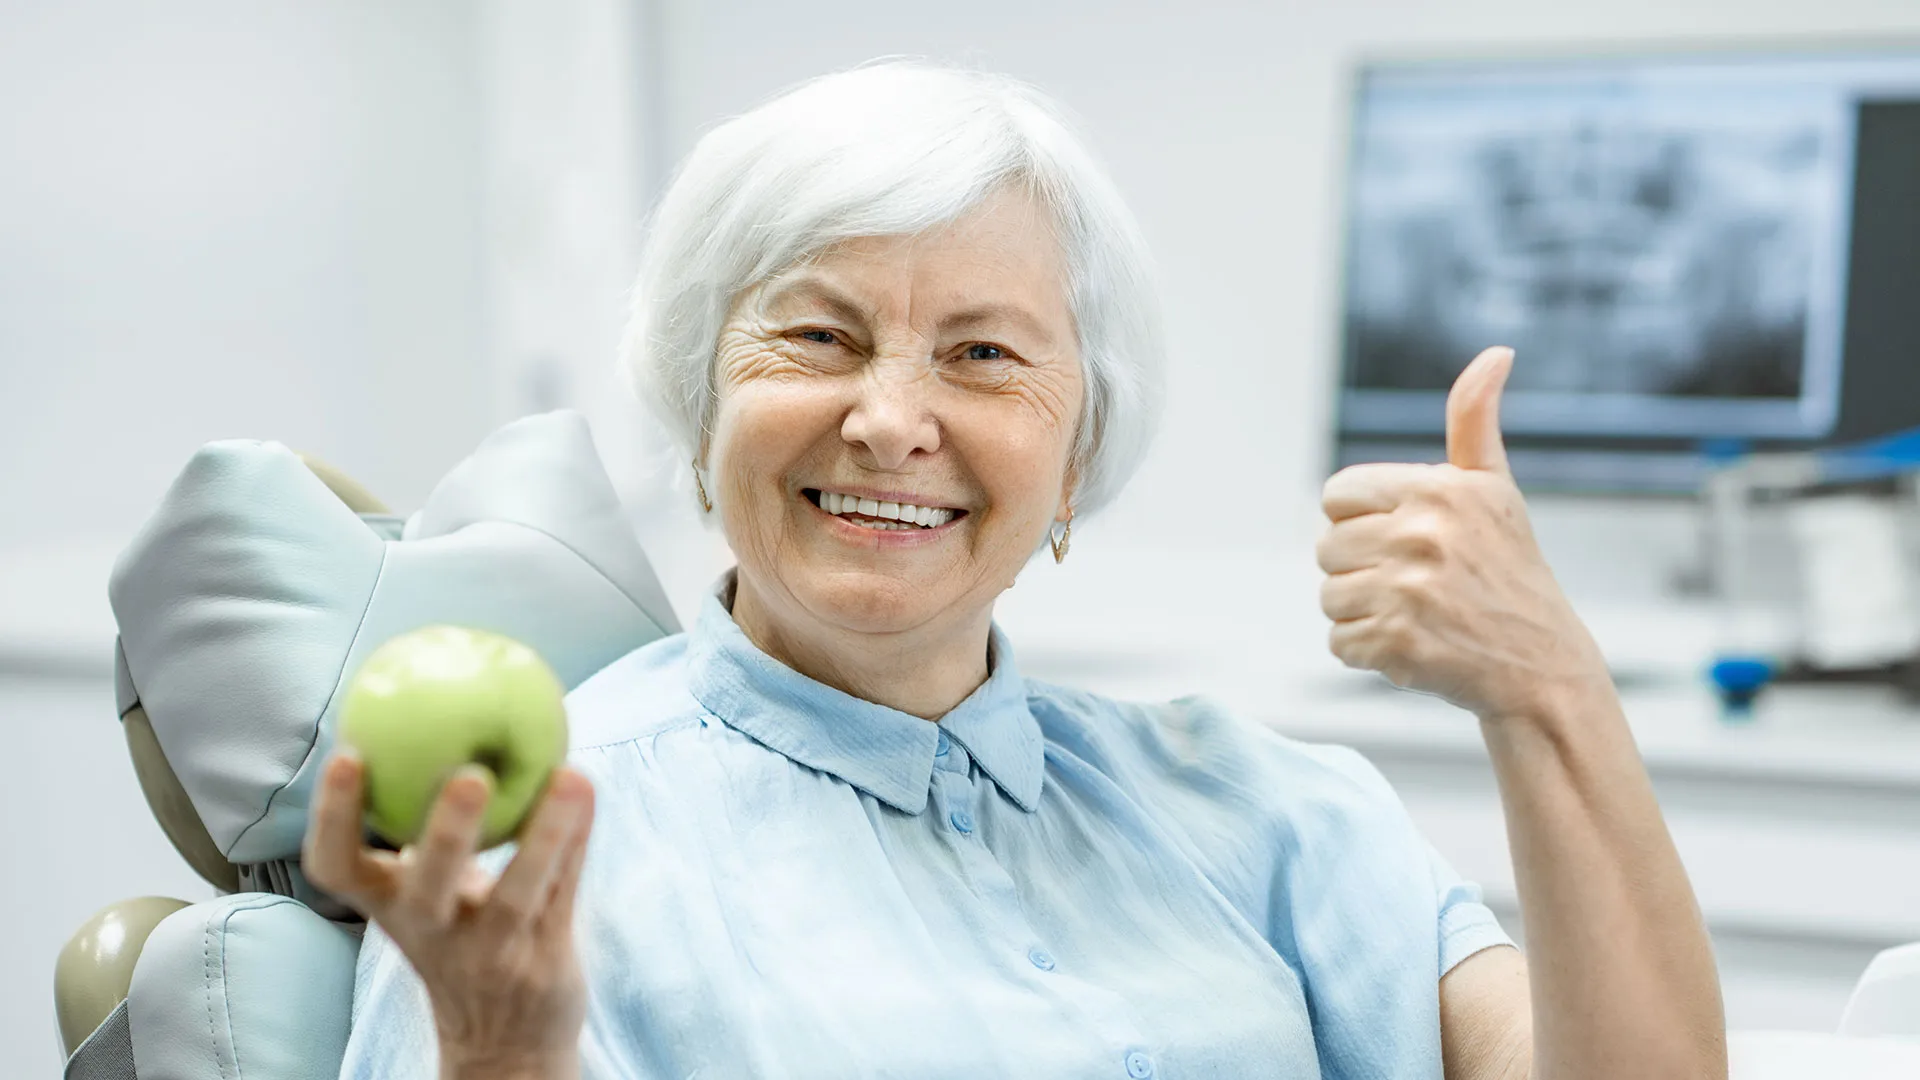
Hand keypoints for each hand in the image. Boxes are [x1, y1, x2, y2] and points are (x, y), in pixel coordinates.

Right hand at [303, 750, 594, 1078]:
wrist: (501, 1043)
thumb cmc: (459, 936)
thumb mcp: (429, 891)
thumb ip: (423, 828)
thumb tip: (429, 718)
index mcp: (389, 906)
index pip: (337, 868)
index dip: (335, 816)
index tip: (348, 754)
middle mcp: (431, 932)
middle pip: (428, 889)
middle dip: (444, 834)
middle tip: (468, 775)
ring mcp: (490, 952)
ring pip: (517, 894)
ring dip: (545, 835)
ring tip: (570, 776)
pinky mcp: (543, 960)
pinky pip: (564, 893)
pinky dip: (577, 841)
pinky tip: (588, 791)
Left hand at [1316, 346, 1608, 720]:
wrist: (1542, 666)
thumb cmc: (1511, 573)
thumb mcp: (1495, 490)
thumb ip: (1475, 422)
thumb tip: (1496, 353)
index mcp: (1437, 489)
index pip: (1335, 495)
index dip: (1359, 521)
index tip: (1403, 540)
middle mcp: (1422, 534)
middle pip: (1326, 548)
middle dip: (1361, 570)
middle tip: (1416, 585)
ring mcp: (1408, 591)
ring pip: (1329, 597)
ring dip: (1362, 613)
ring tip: (1417, 615)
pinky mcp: (1397, 643)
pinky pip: (1339, 643)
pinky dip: (1368, 652)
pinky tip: (1414, 646)